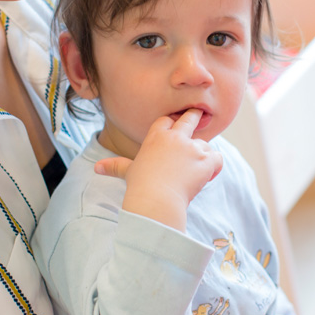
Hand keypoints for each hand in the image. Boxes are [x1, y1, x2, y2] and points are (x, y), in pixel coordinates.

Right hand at [99, 109, 222, 230]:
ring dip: (203, 156)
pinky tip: (208, 176)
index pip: (166, 121)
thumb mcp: (128, 173)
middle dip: (194, 116)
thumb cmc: (140, 187)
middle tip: (199, 114)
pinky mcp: (205, 159)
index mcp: (155, 137)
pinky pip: (217, 157)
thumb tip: (96, 168)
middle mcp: (174, 137)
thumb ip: (115, 166)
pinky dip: (215, 167)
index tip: (175, 129)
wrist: (156, 200)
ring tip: (195, 173)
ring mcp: (191, 147)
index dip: (171, 124)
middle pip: (189, 118)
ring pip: (205, 144)